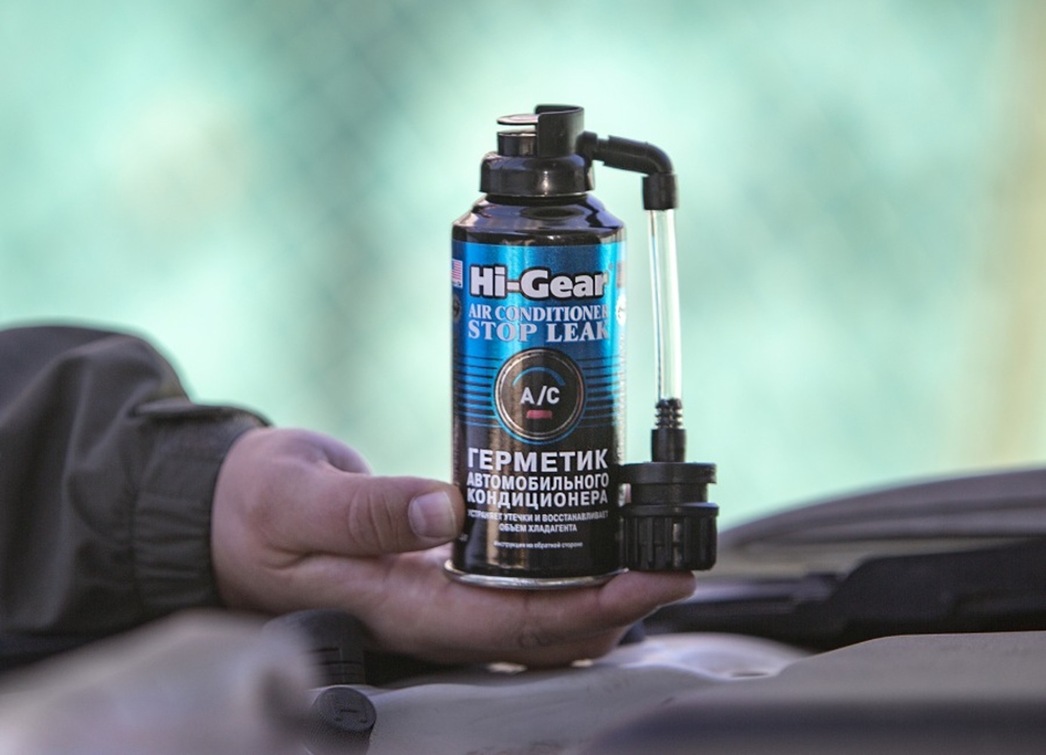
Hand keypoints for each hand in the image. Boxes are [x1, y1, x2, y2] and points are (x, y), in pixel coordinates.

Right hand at [211, 428, 695, 666]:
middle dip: (617, 605)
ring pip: (535, 617)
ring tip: (649, 552)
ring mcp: (438, 598)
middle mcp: (429, 614)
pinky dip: (562, 573)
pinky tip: (590, 543)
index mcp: (398, 606)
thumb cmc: (255, 510)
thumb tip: (444, 507)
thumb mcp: (295, 498)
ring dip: (599, 594)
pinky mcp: (441, 573)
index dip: (588, 610)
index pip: (511, 626)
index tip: (647, 580)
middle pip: (541, 632)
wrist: (229, 519)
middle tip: (673, 561)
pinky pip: (515, 588)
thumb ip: (366, 508)